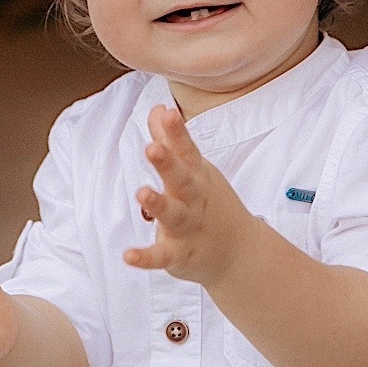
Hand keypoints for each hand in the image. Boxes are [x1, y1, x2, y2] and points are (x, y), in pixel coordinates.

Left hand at [124, 105, 248, 285]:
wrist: (238, 251)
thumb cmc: (209, 202)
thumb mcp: (194, 169)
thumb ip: (171, 140)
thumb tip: (158, 109)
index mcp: (196, 175)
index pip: (186, 150)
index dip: (177, 132)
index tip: (168, 113)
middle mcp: (194, 199)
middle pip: (181, 179)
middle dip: (167, 163)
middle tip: (152, 148)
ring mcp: (188, 227)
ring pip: (174, 215)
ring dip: (159, 204)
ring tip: (142, 192)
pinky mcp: (179, 254)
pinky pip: (162, 256)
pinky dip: (146, 257)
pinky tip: (128, 255)